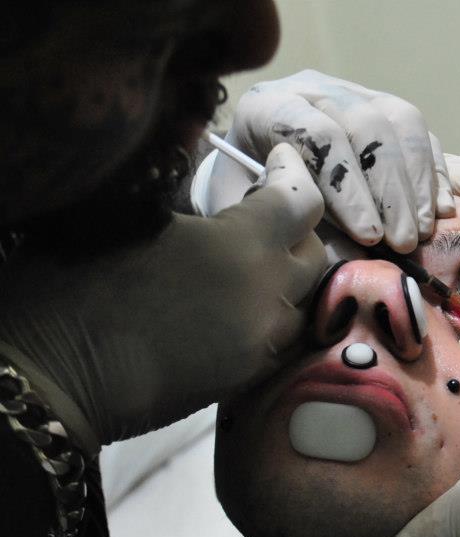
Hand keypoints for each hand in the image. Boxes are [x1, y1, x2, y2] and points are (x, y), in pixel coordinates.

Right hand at [0, 143, 325, 451]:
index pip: (301, 200)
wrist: (57, 375)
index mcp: (242, 246)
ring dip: (286, 274)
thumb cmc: (77, 282)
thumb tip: (202, 147)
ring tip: (253, 259)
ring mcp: (262, 343)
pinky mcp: (246, 378)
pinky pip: (280, 336)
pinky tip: (238, 301)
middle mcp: (268, 296)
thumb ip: (177, 178)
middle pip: (313, 252)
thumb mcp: (125, 211)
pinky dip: (272, 311)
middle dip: (295, 226)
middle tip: (263, 210)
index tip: (277, 158)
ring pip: (302, 299)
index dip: (293, 170)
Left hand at [215, 70, 454, 252]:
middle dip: (390, 190)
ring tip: (420, 232)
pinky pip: (421, 133)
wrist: (250, 186)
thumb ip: (292, 232)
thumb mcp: (253, 223)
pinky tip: (439, 213)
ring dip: (417, 183)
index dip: (348, 187)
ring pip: (400, 121)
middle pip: (365, 124)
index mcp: (267, 109)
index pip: (318, 135)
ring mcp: (353, 94)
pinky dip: (435, 174)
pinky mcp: (384, 109)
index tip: (368, 237)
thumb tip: (347, 252)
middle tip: (402, 242)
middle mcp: (312, 90)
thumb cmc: (249, 209)